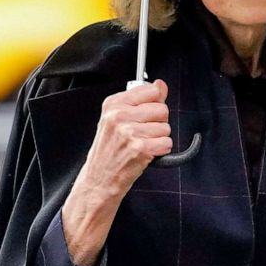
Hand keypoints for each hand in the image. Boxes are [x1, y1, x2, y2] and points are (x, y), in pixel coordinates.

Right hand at [60, 79, 171, 265]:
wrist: (98, 180)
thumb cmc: (109, 150)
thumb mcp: (118, 119)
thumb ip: (142, 100)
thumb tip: (161, 85)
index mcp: (112, 104)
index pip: (151, 90)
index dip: (153, 104)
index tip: (144, 115)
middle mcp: (119, 116)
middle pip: (162, 109)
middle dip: (158, 123)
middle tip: (142, 134)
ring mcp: (129, 132)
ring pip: (166, 127)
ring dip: (159, 139)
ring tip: (141, 145)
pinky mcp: (140, 148)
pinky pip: (167, 143)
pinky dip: (161, 151)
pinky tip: (146, 154)